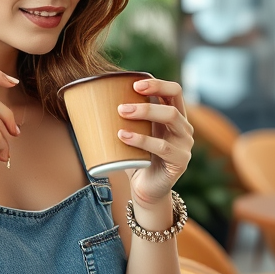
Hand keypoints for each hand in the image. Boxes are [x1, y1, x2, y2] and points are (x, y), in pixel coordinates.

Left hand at [116, 77, 193, 208]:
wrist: (146, 189)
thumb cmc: (136, 157)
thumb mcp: (133, 132)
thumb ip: (124, 116)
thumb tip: (90, 98)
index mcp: (174, 116)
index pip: (174, 91)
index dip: (158, 84)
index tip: (135, 84)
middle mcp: (184, 128)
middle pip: (173, 104)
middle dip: (147, 100)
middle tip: (121, 106)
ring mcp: (185, 144)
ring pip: (171, 119)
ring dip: (145, 113)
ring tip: (121, 114)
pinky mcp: (180, 161)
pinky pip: (163, 147)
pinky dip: (142, 139)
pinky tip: (124, 136)